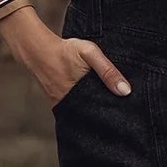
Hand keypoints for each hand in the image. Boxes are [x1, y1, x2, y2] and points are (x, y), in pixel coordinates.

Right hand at [0, 6, 130, 106]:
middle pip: (96, 116)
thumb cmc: (66, 50)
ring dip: (95, 113)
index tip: (128, 113)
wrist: (38, 51)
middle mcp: (73, 103)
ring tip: (108, 110)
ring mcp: (64, 106)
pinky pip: (74, 111)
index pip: (105, 110)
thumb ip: (108, 70)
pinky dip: (84, 110)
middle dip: (107, 116)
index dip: (117, 112)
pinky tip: (91, 105)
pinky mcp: (58, 105)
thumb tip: (125, 91)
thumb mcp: (90, 53)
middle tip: (120, 114)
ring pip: (85, 115)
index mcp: (84, 93)